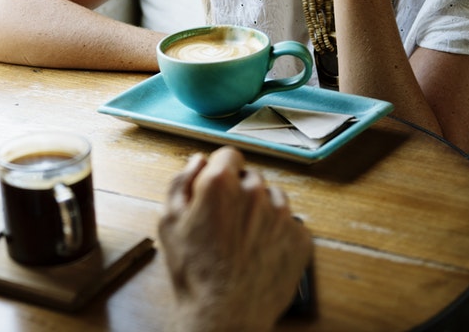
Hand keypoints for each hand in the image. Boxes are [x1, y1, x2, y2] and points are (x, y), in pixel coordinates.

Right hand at [159, 147, 312, 331]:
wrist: (224, 315)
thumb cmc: (194, 272)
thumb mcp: (169, 222)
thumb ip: (181, 182)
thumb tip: (197, 161)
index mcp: (221, 184)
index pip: (228, 154)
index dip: (220, 170)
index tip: (217, 186)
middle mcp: (255, 192)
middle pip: (251, 177)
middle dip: (239, 192)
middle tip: (225, 221)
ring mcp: (282, 215)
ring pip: (273, 198)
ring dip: (260, 210)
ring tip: (243, 239)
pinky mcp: (300, 238)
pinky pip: (290, 224)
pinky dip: (277, 233)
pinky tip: (259, 252)